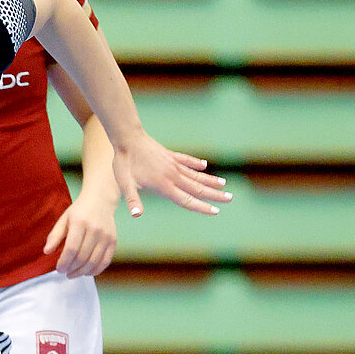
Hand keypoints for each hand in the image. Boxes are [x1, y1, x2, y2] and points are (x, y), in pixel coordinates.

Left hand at [42, 191, 118, 277]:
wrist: (101, 200)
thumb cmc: (79, 211)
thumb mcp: (64, 219)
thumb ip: (55, 235)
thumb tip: (47, 251)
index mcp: (80, 222)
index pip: (71, 248)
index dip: (64, 262)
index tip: (59, 269)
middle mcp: (95, 229)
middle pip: (82, 257)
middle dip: (71, 268)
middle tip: (64, 272)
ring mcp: (106, 236)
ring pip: (94, 262)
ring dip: (82, 272)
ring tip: (73, 274)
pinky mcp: (113, 241)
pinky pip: (105, 261)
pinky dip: (95, 270)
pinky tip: (86, 272)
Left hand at [112, 132, 230, 218]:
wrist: (128, 138)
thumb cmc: (124, 163)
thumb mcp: (124, 184)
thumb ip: (132, 200)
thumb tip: (136, 215)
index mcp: (163, 185)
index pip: (186, 199)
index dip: (201, 207)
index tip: (216, 211)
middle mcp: (172, 175)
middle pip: (197, 188)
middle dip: (214, 195)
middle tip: (230, 199)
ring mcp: (173, 164)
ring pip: (196, 175)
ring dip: (210, 180)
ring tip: (224, 185)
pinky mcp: (170, 155)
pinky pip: (187, 161)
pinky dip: (196, 164)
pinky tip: (205, 166)